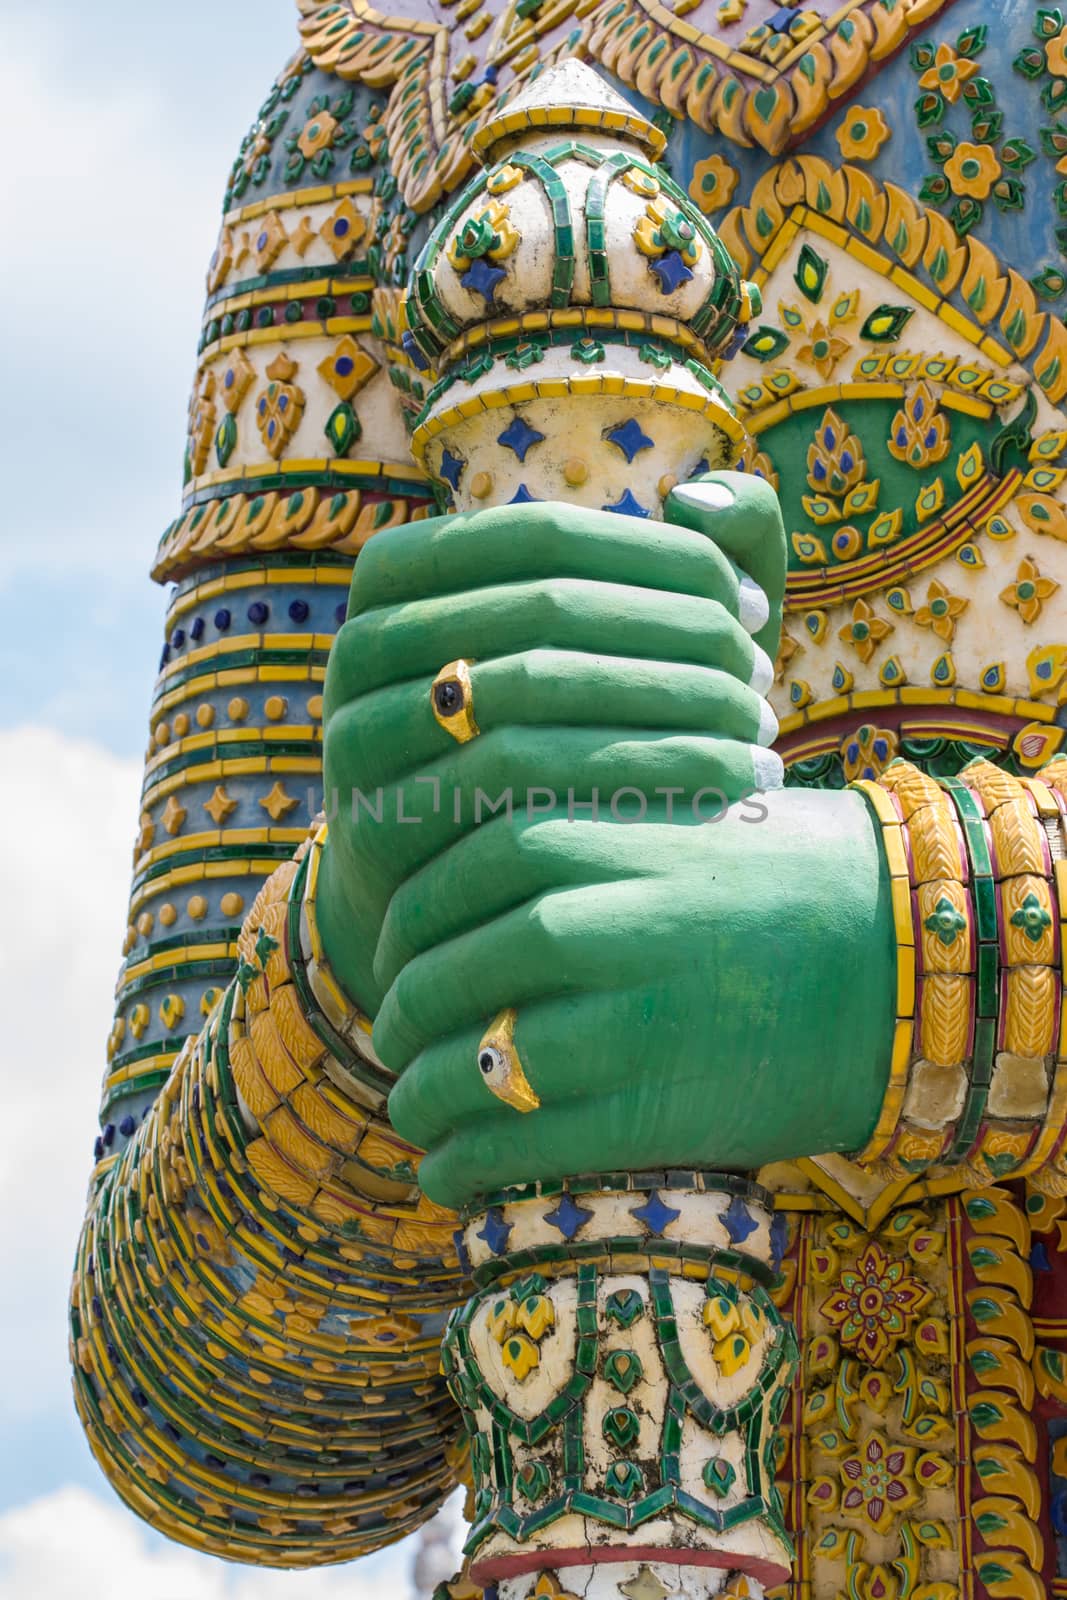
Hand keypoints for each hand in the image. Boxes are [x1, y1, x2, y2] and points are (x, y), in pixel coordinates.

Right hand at [315, 473, 786, 1014]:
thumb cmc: (559, 740)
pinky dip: (626, 791)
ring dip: (663, 716)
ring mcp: (354, 735)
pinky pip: (514, 792)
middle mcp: (359, 643)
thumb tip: (697, 499)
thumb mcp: (614, 640)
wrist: (453, 888)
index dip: (665, 559)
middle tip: (765, 686)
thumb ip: (688, 548)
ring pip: (530, 695)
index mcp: (400, 572)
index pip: (545, 533)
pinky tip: (711, 810)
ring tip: (759, 749)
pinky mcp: (376, 828)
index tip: (758, 606)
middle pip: (543, 608)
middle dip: (677, 640)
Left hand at [381, 788, 894, 1207]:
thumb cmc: (771, 884)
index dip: (400, 919)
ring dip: (415, 1095)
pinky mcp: (652, 1114)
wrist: (892, 962)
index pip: (447, 873)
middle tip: (390, 1029)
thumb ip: (569, 836)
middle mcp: (603, 924)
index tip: (390, 947)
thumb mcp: (667, 822)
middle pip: (440, 971)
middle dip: (399, 1010)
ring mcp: (626, 1022)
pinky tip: (446, 1170)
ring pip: (465, 1065)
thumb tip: (446, 878)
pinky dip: (460, 1164)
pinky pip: (516, 1146)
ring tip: (410, 1107)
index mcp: (603, 836)